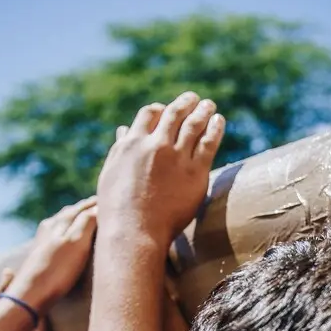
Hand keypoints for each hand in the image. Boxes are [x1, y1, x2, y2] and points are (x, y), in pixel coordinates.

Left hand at [3, 198, 98, 313]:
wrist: (30, 296)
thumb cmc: (56, 270)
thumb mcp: (76, 243)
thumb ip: (87, 222)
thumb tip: (97, 206)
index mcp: (58, 222)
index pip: (81, 208)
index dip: (95, 203)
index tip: (109, 198)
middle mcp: (48, 228)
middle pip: (70, 213)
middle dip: (85, 208)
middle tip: (100, 205)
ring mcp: (43, 242)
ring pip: (62, 223)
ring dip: (76, 219)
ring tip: (87, 218)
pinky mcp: (41, 256)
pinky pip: (58, 235)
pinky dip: (68, 231)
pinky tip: (68, 239)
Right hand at [96, 92, 225, 246]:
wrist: (134, 231)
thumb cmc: (118, 209)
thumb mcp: (111, 173)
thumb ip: (119, 149)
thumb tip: (123, 130)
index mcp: (131, 144)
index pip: (148, 114)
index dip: (159, 109)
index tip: (166, 108)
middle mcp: (154, 145)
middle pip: (173, 114)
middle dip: (185, 103)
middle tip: (194, 98)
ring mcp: (175, 157)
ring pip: (193, 125)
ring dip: (203, 110)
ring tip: (209, 105)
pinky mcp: (195, 172)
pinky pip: (208, 143)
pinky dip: (215, 128)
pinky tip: (219, 121)